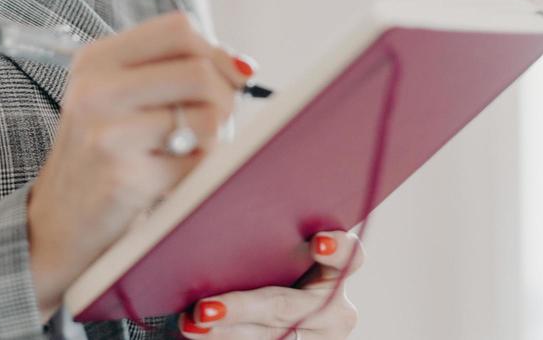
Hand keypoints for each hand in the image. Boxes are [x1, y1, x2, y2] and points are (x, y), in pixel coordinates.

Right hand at [27, 11, 252, 322]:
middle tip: (219, 117)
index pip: (178, 29)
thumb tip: (244, 67)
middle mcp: (97, 90)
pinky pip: (198, 162)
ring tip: (188, 147)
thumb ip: (170, 69)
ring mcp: (109, 134)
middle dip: (227, 95)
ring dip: (214, 136)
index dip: (216, 51)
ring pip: (208, 116)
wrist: (57, 222)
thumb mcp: (116, 94)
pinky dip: (198, 168)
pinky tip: (171, 174)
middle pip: (200, 70)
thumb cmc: (102, 152)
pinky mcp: (127, 177)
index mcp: (97, 59)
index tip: (228, 75)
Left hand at [177, 229, 364, 337]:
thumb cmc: (274, 266)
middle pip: (288, 307)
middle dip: (242, 308)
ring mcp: (316, 337)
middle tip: (204, 309)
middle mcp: (334, 310)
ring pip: (271, 337)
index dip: (337, 248)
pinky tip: (199, 335)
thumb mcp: (282, 255)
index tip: (317, 241)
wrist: (281, 316)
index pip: (350, 256)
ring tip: (192, 324)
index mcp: (335, 273)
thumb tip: (219, 215)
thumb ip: (271, 242)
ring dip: (226, 333)